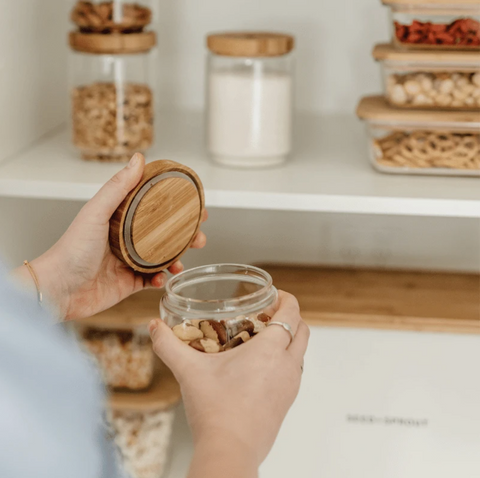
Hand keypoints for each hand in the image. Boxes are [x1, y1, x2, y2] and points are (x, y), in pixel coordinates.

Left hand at [15, 153, 206, 320]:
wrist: (58, 289)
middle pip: (165, 234)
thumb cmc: (71, 249)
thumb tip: (138, 158)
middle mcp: (127, 239)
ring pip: (163, 258)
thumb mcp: (96, 212)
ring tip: (182, 262)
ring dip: (178, 259)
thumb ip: (118, 187)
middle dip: (186, 236)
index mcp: (120, 219)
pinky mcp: (129, 283)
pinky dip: (162, 279)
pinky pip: (153, 280)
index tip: (196, 205)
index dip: (177, 206)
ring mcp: (129, 262)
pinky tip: (162, 278)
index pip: (155, 208)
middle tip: (199, 236)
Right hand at [149, 291, 308, 477]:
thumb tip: (154, 327)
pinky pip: (293, 372)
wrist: (230, 451)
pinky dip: (284, 361)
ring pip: (300, 352)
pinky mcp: (287, 402)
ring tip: (262, 339)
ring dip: (288, 340)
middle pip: (303, 330)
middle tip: (267, 314)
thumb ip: (168, 345)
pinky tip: (258, 368)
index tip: (275, 294)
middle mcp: (287, 365)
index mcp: (270, 350)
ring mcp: (290, 385)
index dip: (287, 299)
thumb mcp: (189, 371)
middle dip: (290, 316)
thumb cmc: (215, 411)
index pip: (292, 312)